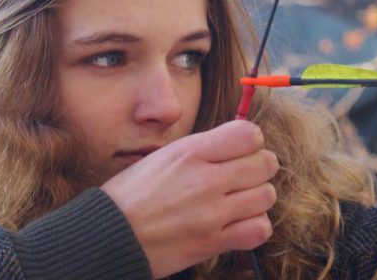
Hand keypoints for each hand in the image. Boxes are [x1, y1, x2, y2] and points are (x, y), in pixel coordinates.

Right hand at [100, 121, 278, 278]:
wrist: (109, 233)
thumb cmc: (130, 194)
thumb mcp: (161, 157)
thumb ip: (199, 150)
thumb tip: (233, 145)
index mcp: (189, 152)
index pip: (248, 134)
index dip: (251, 140)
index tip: (242, 148)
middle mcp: (205, 179)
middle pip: (265, 163)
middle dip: (259, 166)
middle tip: (245, 174)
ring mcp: (211, 213)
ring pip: (266, 196)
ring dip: (257, 196)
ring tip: (239, 199)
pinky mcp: (212, 242)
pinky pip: (259, 230)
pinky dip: (255, 225)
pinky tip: (239, 222)